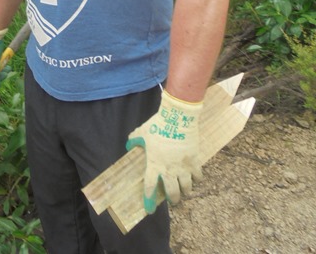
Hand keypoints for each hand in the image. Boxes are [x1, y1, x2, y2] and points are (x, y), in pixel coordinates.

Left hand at [126, 90, 202, 210]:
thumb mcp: (142, 131)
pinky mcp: (194, 161)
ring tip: (185, 191)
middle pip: (172, 192)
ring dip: (185, 190)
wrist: (178, 118)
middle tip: (173, 201)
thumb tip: (128, 144)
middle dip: (173, 199)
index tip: (149, 209)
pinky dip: (197, 178)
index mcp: (155, 164)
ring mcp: (183, 166)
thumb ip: (134, 139)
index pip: (150, 186)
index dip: (149, 199)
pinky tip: (196, 178)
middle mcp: (169, 169)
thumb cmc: (158, 125)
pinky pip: (198, 175)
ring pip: (186, 187)